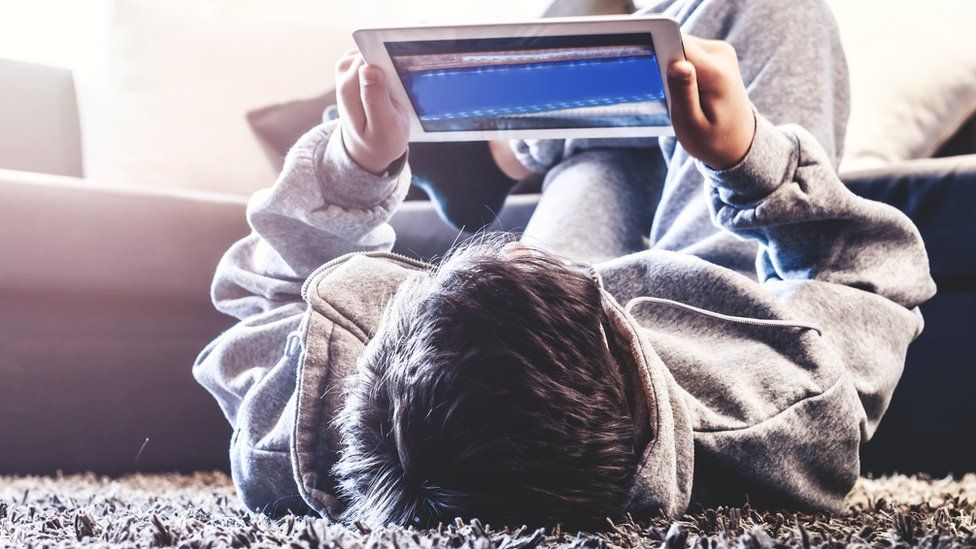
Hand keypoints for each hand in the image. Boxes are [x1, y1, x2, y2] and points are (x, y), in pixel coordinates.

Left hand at [335, 50, 408, 174]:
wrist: (367, 148)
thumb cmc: (378, 142)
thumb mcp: (382, 129)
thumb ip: (375, 100)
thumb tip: (368, 68)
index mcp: (349, 87)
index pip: (370, 55)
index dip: (389, 61)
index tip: (402, 76)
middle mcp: (344, 72)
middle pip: (375, 50)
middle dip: (393, 67)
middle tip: (400, 93)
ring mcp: (349, 67)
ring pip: (378, 52)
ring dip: (393, 70)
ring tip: (396, 94)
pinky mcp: (358, 67)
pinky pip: (379, 57)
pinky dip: (391, 71)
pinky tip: (393, 90)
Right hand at [667, 35, 755, 169]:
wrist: (738, 142)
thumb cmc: (713, 138)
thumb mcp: (692, 125)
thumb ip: (683, 94)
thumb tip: (676, 64)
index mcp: (717, 73)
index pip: (678, 46)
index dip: (661, 57)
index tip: (657, 77)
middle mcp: (722, 53)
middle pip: (678, 44)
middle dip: (667, 68)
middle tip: (677, 97)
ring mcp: (720, 50)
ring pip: (680, 47)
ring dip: (674, 70)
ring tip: (686, 96)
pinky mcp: (715, 52)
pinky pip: (686, 52)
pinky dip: (681, 70)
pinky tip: (690, 89)